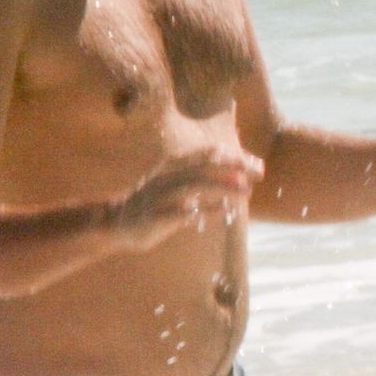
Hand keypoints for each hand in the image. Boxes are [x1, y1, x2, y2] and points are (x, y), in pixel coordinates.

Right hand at [112, 145, 263, 250]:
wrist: (115, 222)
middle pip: (205, 166)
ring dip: (222, 186)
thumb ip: (207, 175)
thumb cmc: (157, 200)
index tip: (258, 165)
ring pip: (194, 185)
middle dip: (234, 167)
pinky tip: (224, 211)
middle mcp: (169, 176)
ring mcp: (160, 195)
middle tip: (259, 173)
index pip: (210, 153)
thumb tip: (242, 173)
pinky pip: (181, 212)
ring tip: (246, 190)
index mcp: (175, 164)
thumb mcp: (179, 180)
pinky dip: (203, 210)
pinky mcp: (155, 217)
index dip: (235, 156)